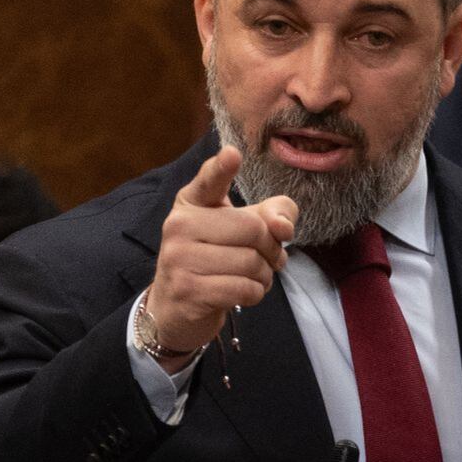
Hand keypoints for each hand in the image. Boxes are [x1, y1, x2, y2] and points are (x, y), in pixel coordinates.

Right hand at [147, 146, 296, 355]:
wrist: (176, 307)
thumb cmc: (215, 259)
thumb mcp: (242, 230)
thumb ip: (273, 215)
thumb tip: (284, 227)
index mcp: (191, 202)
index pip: (209, 180)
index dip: (222, 168)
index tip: (233, 154)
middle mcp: (178, 225)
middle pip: (252, 228)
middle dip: (271, 249)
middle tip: (268, 259)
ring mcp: (178, 258)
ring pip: (251, 262)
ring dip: (264, 276)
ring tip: (253, 277)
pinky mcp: (187, 290)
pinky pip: (244, 289)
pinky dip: (255, 294)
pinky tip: (243, 292)